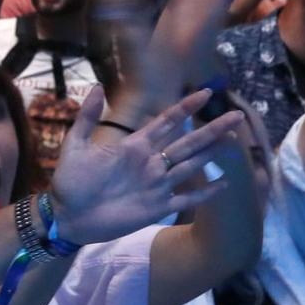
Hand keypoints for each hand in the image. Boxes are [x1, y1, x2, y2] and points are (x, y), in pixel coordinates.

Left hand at [47, 88, 244, 243]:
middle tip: (236, 116)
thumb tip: (96, 87)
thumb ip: (87, 118)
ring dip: (213, 153)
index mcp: (134, 146)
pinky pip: (186, 198)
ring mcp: (156, 185)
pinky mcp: (157, 207)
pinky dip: (205, 192)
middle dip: (212, 129)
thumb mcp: (74, 145)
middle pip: (188, 142)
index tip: (206, 92)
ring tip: (235, 140)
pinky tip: (223, 183)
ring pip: (191, 165)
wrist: (67, 216)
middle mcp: (151, 163)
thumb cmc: (70, 181)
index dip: (185, 108)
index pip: (166, 122)